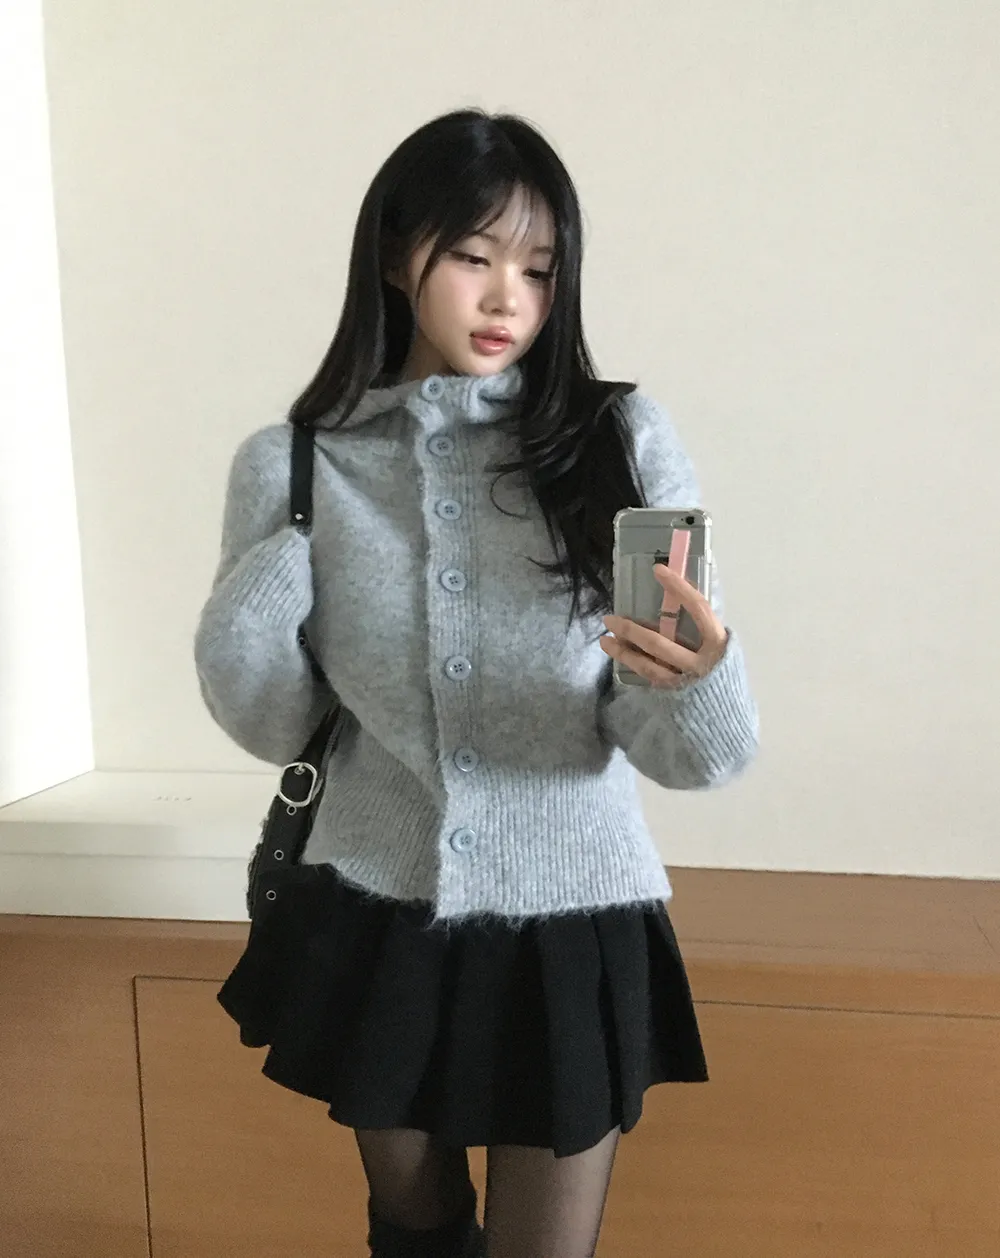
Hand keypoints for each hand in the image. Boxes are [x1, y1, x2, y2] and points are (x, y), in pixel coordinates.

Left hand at [600, 563, 726, 687]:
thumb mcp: (725, 649)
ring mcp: (686, 682)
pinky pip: (650, 677)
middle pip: (660, 643)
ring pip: (649, 664)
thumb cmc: (726, 675)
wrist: (731, 720)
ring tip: (604, 639)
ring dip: (624, 651)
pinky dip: (633, 664)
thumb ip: (705, 630)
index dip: (679, 588)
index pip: (698, 608)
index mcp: (718, 643)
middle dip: (631, 630)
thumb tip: (680, 600)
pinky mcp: (675, 696)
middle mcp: (701, 663)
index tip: (659, 570)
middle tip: (609, 619)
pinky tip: (620, 654)